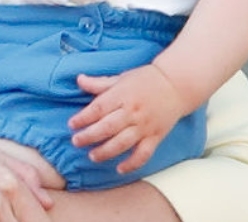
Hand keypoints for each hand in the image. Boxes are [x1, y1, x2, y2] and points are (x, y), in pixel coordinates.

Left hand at [68, 64, 185, 174]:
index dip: (84, 117)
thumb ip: (99, 83)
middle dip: (90, 136)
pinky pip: (143, 154)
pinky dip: (132, 163)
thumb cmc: (145, 79)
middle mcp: (132, 111)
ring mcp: (144, 126)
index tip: (72, 124)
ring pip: (122, 143)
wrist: (175, 85)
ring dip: (106, 151)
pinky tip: (120, 169)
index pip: (99, 108)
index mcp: (122, 94)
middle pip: (108, 127)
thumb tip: (79, 80)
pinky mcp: (155, 137)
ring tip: (92, 156)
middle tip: (76, 141)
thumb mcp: (120, 77)